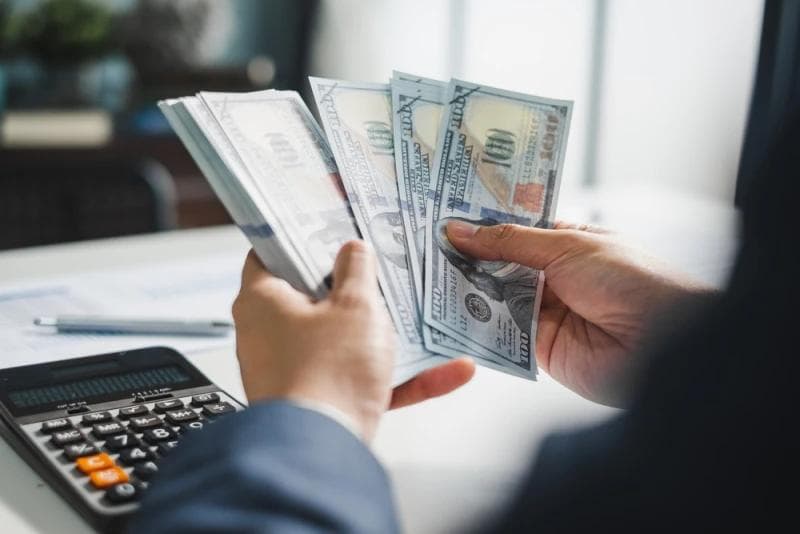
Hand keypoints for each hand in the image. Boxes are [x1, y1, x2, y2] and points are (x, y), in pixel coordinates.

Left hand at [232, 241, 474, 440]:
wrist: (322, 450)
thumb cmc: (327, 373)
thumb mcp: (355, 306)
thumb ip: (357, 270)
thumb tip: (353, 250)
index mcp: (262, 301)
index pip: (269, 255)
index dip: (298, 238)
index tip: (327, 229)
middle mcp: (267, 336)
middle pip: (310, 298)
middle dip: (350, 288)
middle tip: (379, 270)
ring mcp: (291, 371)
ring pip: (339, 342)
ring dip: (381, 335)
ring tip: (417, 318)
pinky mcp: (316, 401)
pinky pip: (359, 381)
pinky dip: (397, 378)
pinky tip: (448, 371)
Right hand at [446, 220, 710, 405]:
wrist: (663, 343)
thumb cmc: (630, 280)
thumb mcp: (566, 246)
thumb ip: (509, 242)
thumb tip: (459, 230)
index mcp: (567, 242)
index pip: (514, 229)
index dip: (480, 223)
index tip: (441, 214)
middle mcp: (553, 276)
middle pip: (499, 264)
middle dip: (466, 256)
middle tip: (421, 244)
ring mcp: (545, 312)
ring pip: (495, 297)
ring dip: (466, 289)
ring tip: (423, 273)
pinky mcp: (538, 347)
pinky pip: (499, 333)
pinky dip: (476, 324)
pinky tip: (444, 311)